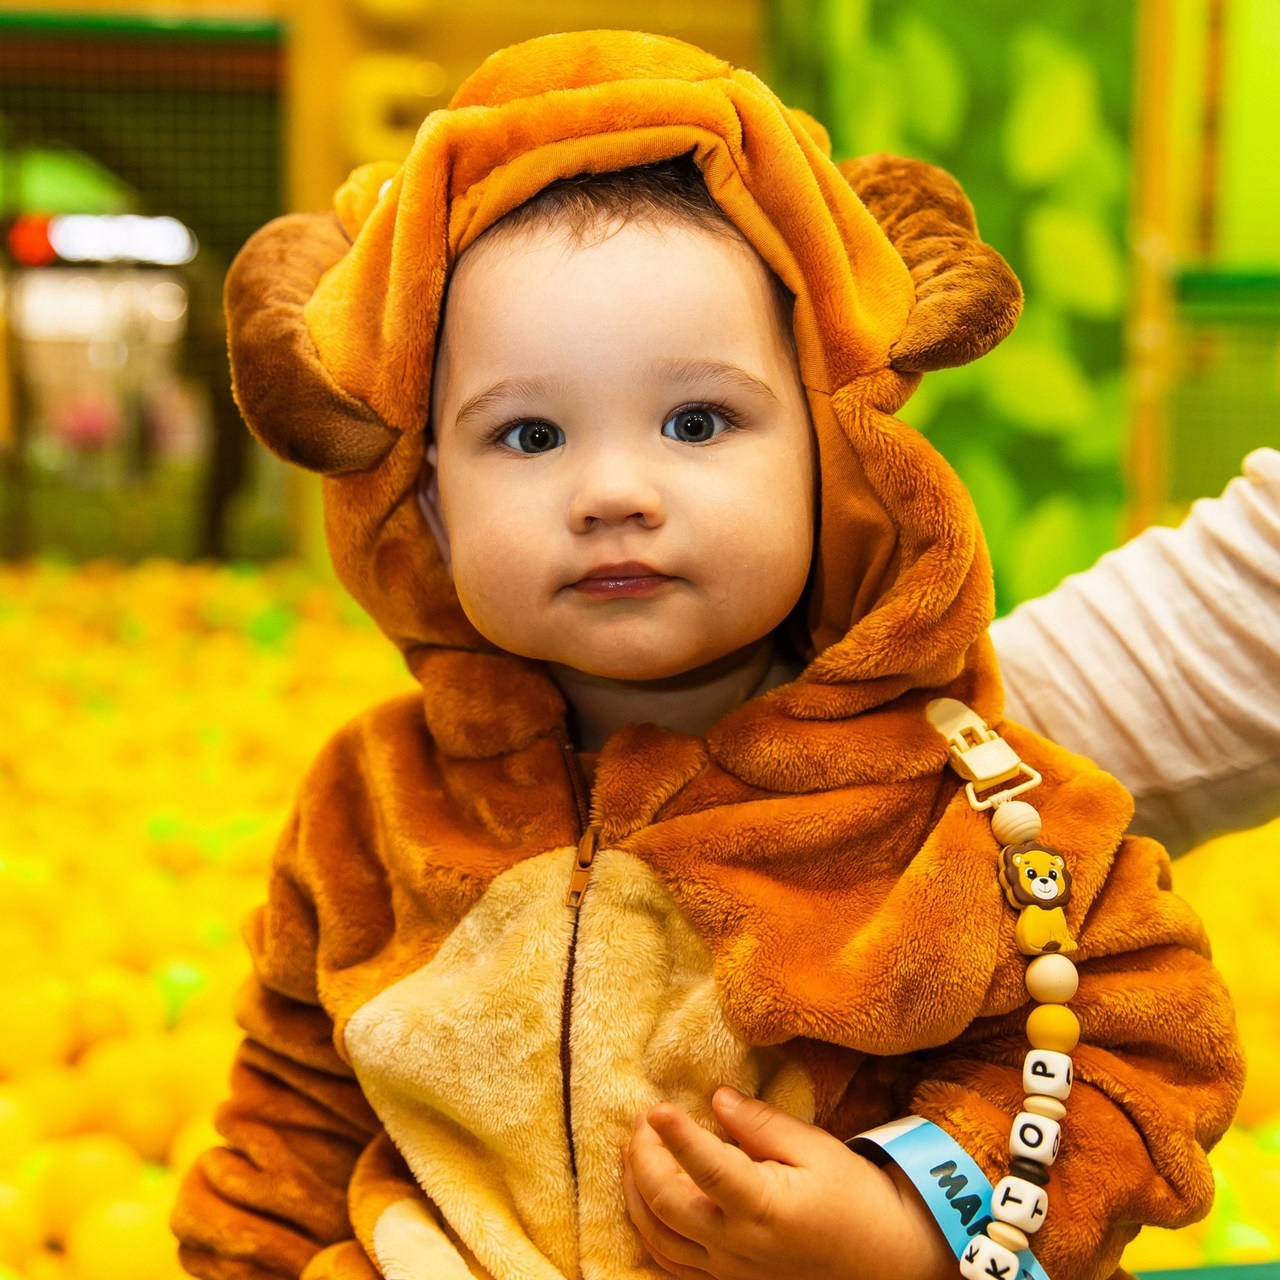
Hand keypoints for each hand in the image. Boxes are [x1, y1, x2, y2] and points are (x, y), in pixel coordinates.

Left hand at [621, 1088, 956, 1279]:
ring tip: (632, 1155)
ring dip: (635, 1194)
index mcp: (763, 1207)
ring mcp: (730, 1270)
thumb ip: (762, 1125)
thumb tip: (717, 1099)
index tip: (656, 1107)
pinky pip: (672, 1265)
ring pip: (659, 1237)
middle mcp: (738, 1245)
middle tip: (641, 1122)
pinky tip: (644, 1204)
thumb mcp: (817, 1150)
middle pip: (666, 1203)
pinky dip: (649, 1233)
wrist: (887, 1260)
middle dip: (643, 1159)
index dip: (676, 1135)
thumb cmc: (856, 1199)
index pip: (706, 1167)